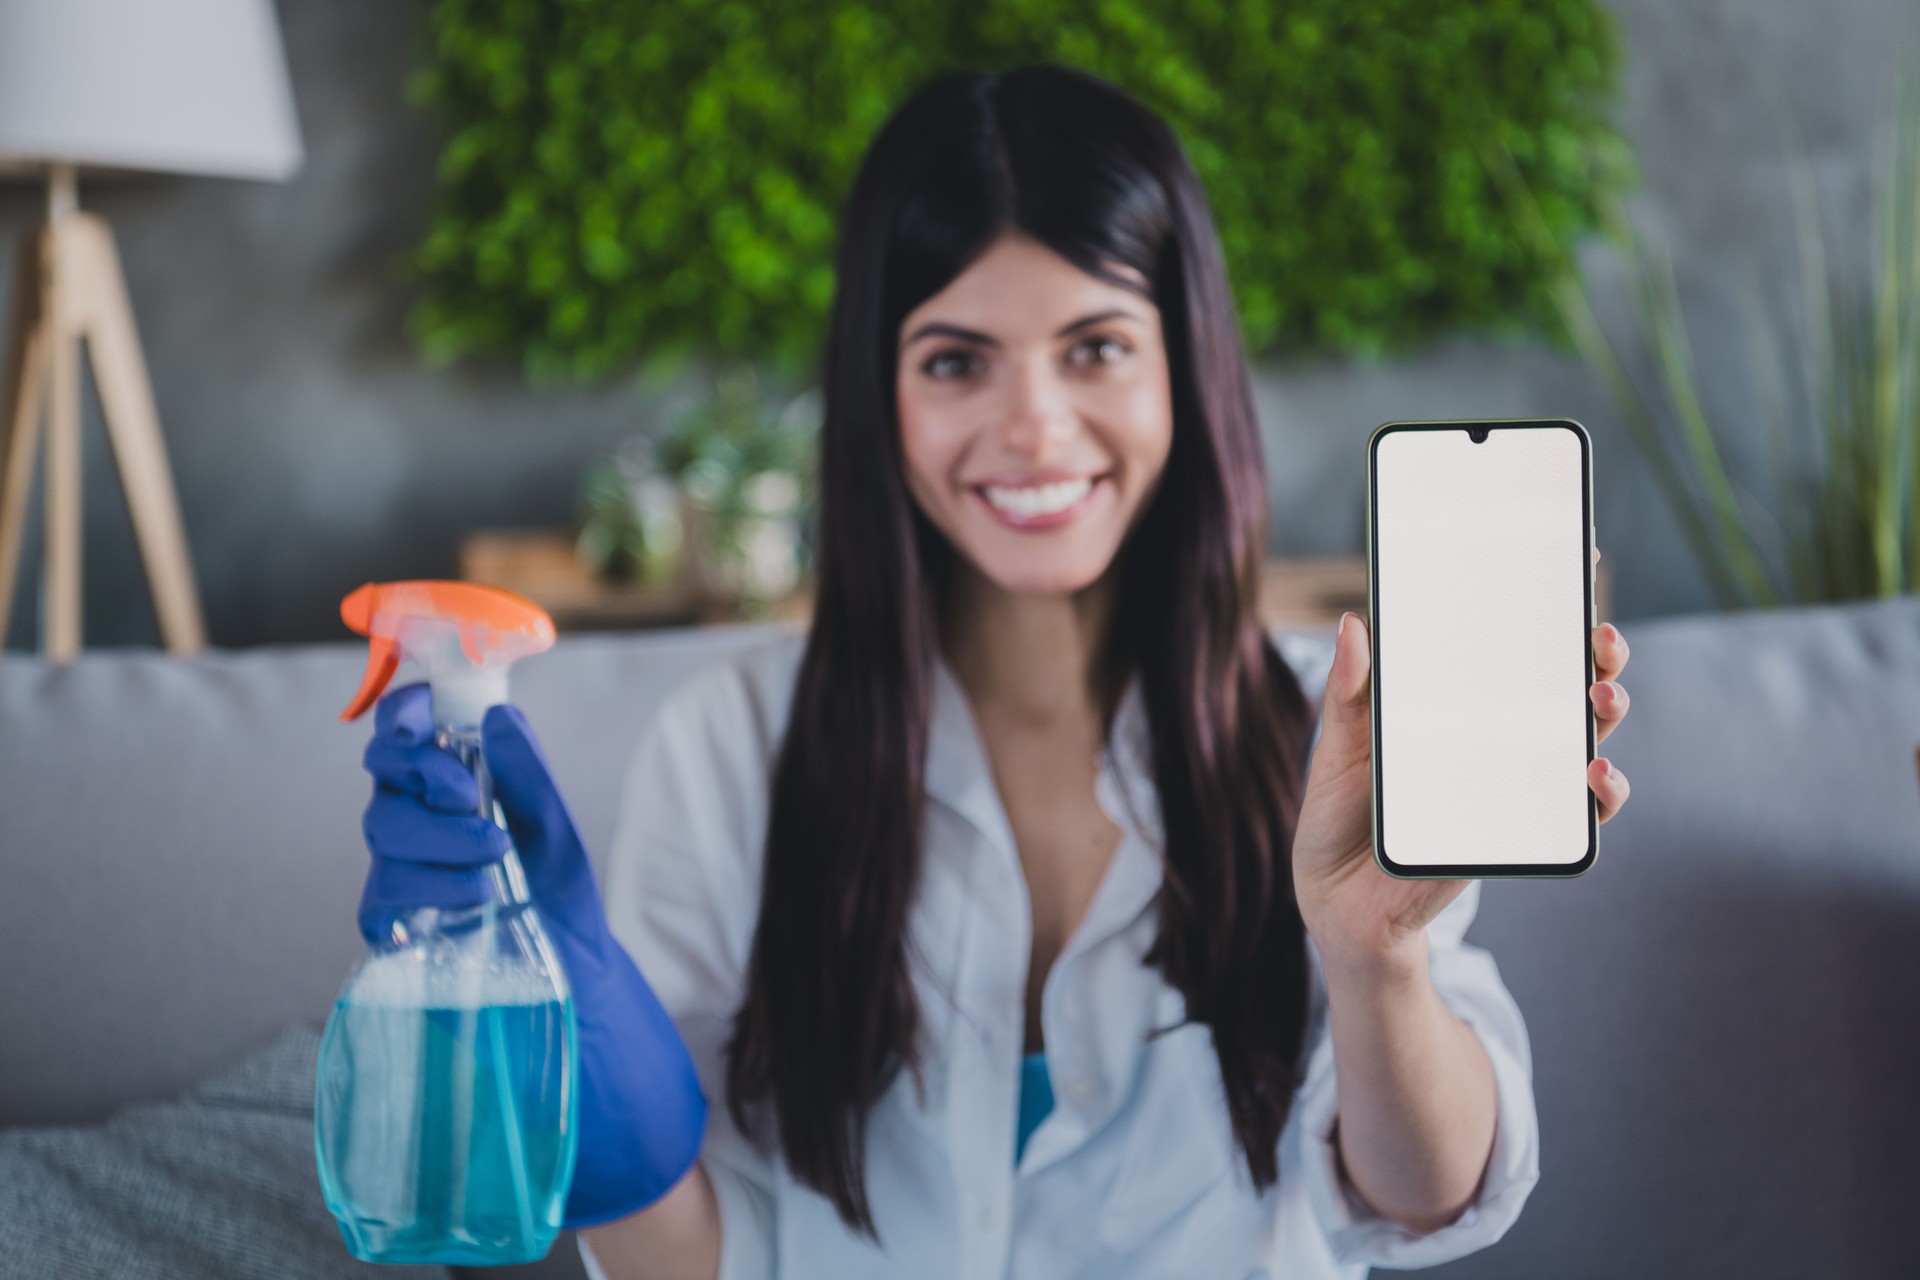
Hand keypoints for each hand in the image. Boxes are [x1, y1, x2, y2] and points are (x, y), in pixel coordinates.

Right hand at [359, 682, 708, 1227]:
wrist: (576, 989)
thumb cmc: (565, 909)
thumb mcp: (558, 836)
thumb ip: (528, 778)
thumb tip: (498, 719)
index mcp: (453, 796)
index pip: (405, 741)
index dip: (400, 717)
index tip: (419, 713)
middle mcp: (418, 833)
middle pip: (384, 784)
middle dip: (424, 780)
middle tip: (474, 799)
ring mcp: (400, 883)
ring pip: (381, 836)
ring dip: (440, 840)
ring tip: (495, 864)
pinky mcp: (394, 935)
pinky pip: (381, 899)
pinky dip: (431, 889)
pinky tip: (476, 901)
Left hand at [1291, 552, 1632, 972]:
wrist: (1335, 899)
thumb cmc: (1340, 813)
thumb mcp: (1340, 745)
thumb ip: (1349, 691)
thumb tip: (1353, 623)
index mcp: (1458, 708)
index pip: (1516, 651)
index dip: (1552, 612)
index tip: (1579, 564)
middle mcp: (1497, 742)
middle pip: (1566, 689)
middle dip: (1597, 656)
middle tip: (1600, 635)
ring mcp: (1512, 787)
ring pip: (1583, 743)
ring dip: (1607, 716)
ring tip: (1603, 696)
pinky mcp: (1514, 834)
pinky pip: (1574, 816)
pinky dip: (1597, 796)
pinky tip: (1594, 774)